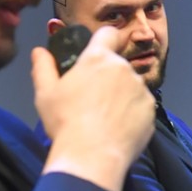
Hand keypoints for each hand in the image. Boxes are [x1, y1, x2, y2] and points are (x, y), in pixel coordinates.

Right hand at [32, 26, 154, 190]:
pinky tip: (117, 129)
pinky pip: (141, 107)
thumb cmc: (65, 122)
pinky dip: (132, 114)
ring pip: (131, 86)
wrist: (92, 156)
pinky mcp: (151, 111)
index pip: (108, 34)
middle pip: (117, 65)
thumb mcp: (45, 93)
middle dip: (108, 77)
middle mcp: (124, 68)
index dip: (102, 41)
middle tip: (92, 99)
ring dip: (121, 96)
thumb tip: (40, 51)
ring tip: (104, 118)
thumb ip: (44, 67)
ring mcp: (141, 90)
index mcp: (98, 58)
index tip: (96, 54)